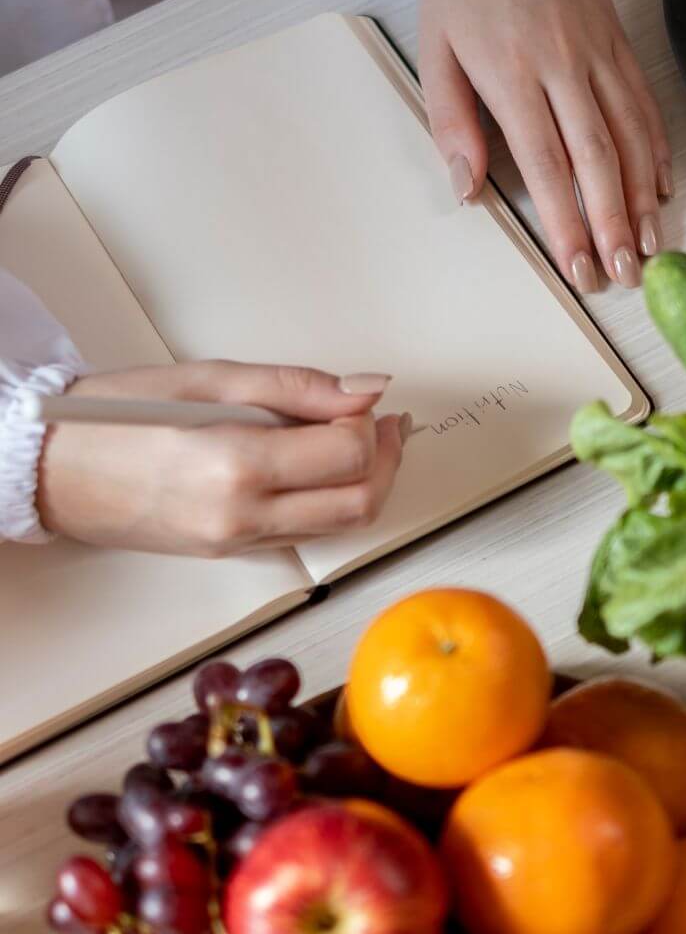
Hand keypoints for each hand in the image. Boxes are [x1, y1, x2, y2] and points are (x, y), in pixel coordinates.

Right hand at [36, 362, 405, 556]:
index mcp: (236, 466)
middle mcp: (243, 516)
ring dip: (366, 483)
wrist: (50, 472)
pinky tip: (319, 465)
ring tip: (358, 439)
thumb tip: (367, 388)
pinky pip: (305, 532)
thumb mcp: (207, 380)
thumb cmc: (114, 417)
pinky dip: (329, 500)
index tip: (364, 400)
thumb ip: (296, 386)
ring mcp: (238, 543)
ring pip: (340, 526)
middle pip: (359, 503)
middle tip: (385, 422)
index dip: (371, 424)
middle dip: (386, 459)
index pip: (347, 455)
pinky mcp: (232, 553)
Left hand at [420, 0, 671, 293]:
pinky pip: (644, 102)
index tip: (579, 267)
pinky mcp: (619, 38)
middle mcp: (564, 64)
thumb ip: (451, 124)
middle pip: (598, 158)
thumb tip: (466, 191)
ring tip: (650, 247)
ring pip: (631, 134)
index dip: (567, 221)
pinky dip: (657, 149)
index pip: (546, 164)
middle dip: (613, 223)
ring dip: (643, 197)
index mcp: (512, 72)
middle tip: (625, 275)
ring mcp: (598, 51)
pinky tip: (662, 188)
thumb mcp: (435, 50)